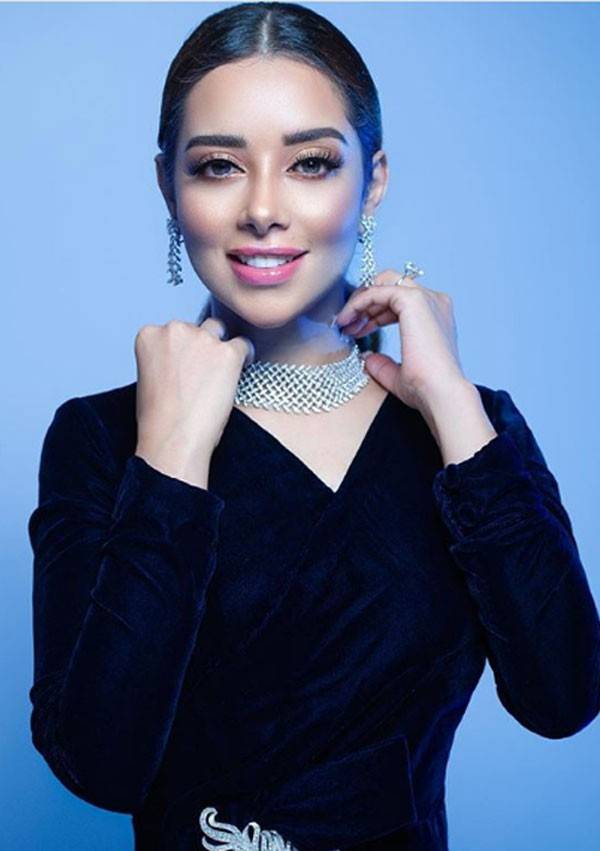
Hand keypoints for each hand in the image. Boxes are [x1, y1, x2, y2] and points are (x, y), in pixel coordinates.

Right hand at [134, 318, 254, 464]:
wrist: (174, 439)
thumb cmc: (159, 418)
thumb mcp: (149, 377)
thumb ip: (165, 356)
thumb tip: (188, 355)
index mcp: (150, 334)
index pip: (174, 330)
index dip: (184, 350)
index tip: (186, 370)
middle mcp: (175, 329)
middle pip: (198, 328)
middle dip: (202, 347)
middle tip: (203, 378)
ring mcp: (203, 339)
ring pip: (221, 332)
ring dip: (222, 350)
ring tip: (219, 378)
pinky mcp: (228, 352)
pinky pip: (244, 345)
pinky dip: (244, 359)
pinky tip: (236, 378)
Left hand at [335, 270, 469, 411]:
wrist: (439, 393)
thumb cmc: (425, 389)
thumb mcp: (399, 375)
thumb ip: (383, 364)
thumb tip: (367, 358)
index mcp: (435, 315)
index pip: (399, 300)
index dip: (373, 313)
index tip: (355, 331)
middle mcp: (434, 301)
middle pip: (390, 285)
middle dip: (365, 303)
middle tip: (346, 325)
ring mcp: (426, 297)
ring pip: (382, 282)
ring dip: (359, 300)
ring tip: (343, 323)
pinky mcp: (413, 300)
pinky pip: (376, 291)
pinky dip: (358, 302)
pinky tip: (346, 320)